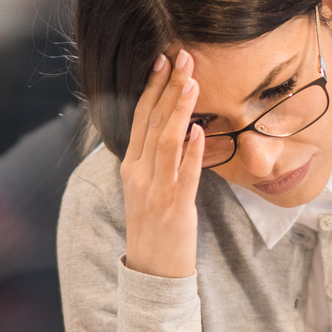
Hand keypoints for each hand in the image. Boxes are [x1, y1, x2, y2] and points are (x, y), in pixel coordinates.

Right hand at [121, 49, 204, 278]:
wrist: (152, 273)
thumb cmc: (154, 229)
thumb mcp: (147, 189)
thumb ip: (156, 158)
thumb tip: (177, 127)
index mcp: (131, 167)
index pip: (141, 118)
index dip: (152, 88)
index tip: (164, 60)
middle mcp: (138, 174)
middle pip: (153, 123)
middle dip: (168, 88)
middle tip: (182, 57)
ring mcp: (155, 191)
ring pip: (166, 143)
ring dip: (179, 110)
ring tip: (192, 83)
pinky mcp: (174, 209)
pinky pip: (184, 176)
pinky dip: (192, 152)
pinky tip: (200, 131)